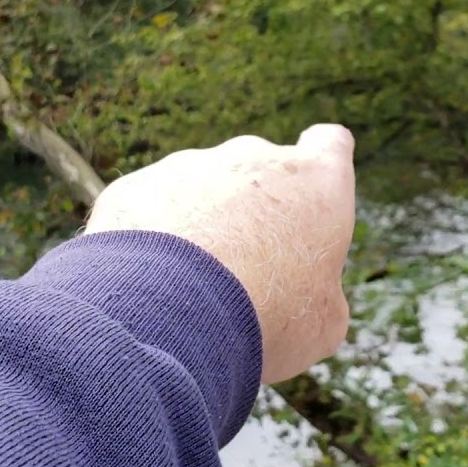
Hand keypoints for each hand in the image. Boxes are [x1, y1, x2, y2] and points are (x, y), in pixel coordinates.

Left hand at [84, 124, 355, 382]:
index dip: (322, 166)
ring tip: (192, 290)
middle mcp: (253, 157)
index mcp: (315, 180)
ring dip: (201, 229)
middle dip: (254, 213)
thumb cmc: (267, 316)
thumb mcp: (322, 321)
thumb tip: (302, 295)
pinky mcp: (136, 186)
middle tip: (246, 275)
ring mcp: (190, 165)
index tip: (309, 196)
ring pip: (200, 192)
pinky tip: (151, 287)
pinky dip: (152, 242)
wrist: (173, 312)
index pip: (330, 145)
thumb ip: (318, 290)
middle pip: (259, 173)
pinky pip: (150, 211)